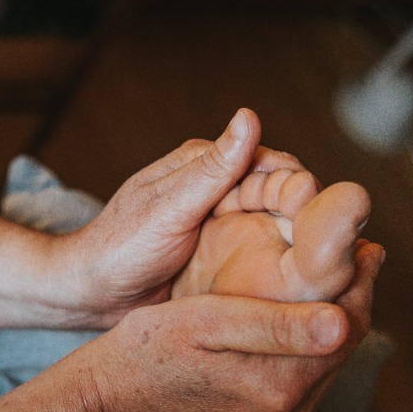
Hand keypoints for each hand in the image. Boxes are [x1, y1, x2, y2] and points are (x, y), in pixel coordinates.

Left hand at [61, 108, 310, 326]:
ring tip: (314, 265)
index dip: (296, 185)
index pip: (269, 162)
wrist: (91, 295)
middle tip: (321, 247)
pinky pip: (257, 253)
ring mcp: (219, 222)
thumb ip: (213, 168)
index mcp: (203, 164)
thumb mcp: (170, 206)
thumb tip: (250, 116)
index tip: (315, 215)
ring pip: (272, 223)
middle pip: (277, 193)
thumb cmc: (120, 247)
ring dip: (292, 238)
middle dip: (301, 214)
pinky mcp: (220, 253)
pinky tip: (291, 279)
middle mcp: (215, 188)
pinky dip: (274, 261)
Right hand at [72, 240, 383, 411]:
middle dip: (353, 301)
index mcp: (276, 390)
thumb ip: (276, 325)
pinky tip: (305, 323)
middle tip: (364, 256)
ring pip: (325, 368)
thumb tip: (341, 320)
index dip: (360, 284)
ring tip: (341, 283)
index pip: (343, 330)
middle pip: (339, 351)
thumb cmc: (151, 348)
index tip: (370, 248)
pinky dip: (311, 352)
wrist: (112, 401)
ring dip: (334, 325)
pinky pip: (305, 388)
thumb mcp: (208, 323)